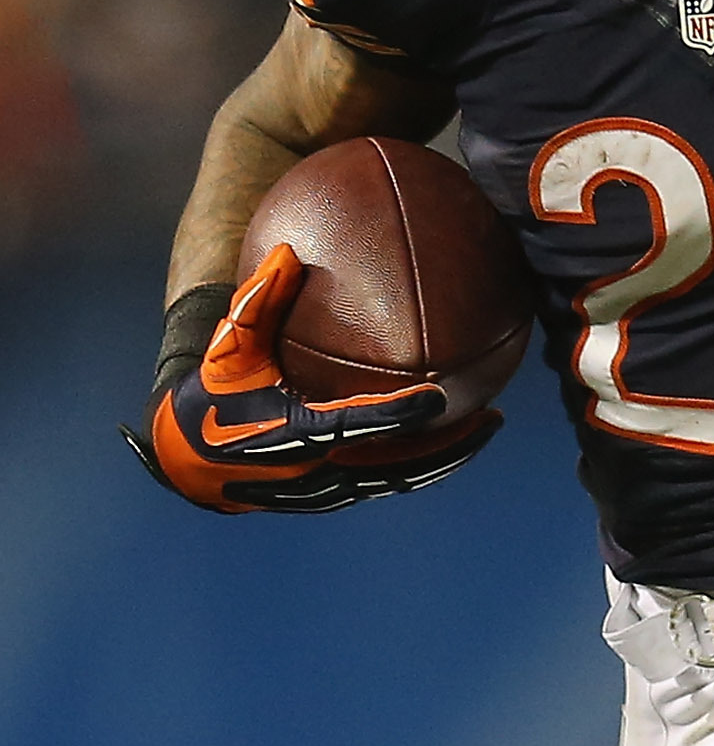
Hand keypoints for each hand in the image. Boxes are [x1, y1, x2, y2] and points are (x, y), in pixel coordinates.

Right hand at [125, 246, 499, 513]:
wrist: (190, 458)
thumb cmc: (211, 395)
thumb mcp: (226, 349)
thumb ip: (256, 303)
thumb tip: (285, 251)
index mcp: (289, 434)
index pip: (353, 427)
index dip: (396, 416)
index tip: (440, 397)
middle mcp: (313, 470)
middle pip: (395, 466)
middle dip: (446, 446)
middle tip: (492, 416)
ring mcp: (326, 489)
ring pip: (399, 479)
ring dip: (446, 456)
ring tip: (489, 425)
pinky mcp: (334, 494)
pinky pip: (389, 478)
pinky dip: (424, 460)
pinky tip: (457, 432)